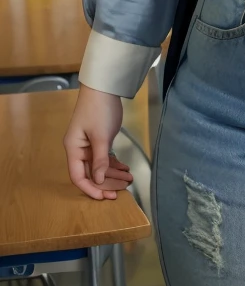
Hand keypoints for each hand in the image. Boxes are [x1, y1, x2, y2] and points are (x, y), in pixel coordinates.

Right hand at [63, 84, 132, 199]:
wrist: (104, 88)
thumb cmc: (99, 110)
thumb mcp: (101, 136)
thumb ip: (100, 160)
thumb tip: (98, 181)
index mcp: (73, 149)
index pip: (78, 176)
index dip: (90, 189)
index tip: (105, 197)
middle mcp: (79, 149)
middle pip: (90, 173)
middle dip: (106, 183)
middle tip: (122, 190)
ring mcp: (89, 145)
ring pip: (99, 166)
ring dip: (113, 174)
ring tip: (129, 180)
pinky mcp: (99, 140)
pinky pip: (105, 158)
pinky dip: (114, 164)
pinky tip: (125, 169)